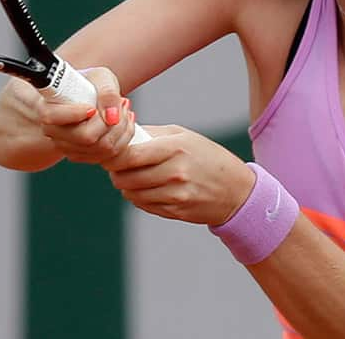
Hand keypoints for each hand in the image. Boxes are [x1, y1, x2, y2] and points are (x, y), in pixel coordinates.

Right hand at [40, 67, 137, 164]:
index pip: (54, 117)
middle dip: (112, 122)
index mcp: (49, 109)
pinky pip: (109, 156)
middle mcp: (53, 132)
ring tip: (124, 110)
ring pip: (102, 149)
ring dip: (122, 129)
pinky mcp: (82, 157)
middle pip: (87, 137)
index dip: (76, 113)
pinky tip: (123, 123)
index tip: (93, 107)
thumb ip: (107, 93)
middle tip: (122, 103)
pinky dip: (123, 139)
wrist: (88, 96)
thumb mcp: (101, 77)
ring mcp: (67, 148)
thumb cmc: (91, 84)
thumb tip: (112, 117)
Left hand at [105, 126, 255, 225]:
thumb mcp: (184, 136)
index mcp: (175, 148)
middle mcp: (175, 173)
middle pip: (125, 177)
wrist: (235, 190)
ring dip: (125, 185)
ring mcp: (175, 195)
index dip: (113, 156)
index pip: (130, 155)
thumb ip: (152, 134)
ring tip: (131, 176)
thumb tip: (123, 133)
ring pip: (131, 193)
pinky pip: (143, 205)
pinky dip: (138, 197)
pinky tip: (146, 188)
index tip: (109, 153)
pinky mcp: (175, 211)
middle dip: (115, 172)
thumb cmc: (207, 157)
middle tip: (115, 166)